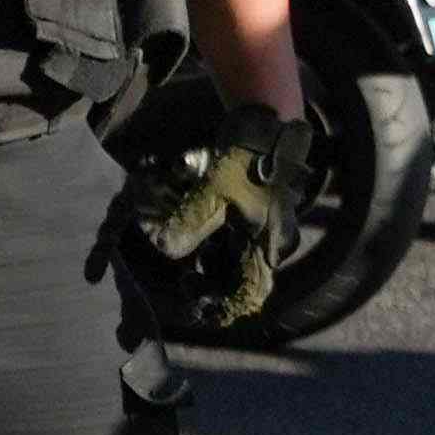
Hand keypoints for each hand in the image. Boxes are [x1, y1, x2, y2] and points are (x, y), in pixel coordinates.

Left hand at [124, 92, 311, 333]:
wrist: (265, 123)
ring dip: (213, 271)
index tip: (199, 311)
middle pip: (243, 281)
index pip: (252, 293)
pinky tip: (194, 245)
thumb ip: (190, 224)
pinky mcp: (255, 216)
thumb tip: (163, 251)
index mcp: (268, 243)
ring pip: (238, 263)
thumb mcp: (213, 192)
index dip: (227, 308)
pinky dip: (215, 250)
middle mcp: (271, 242)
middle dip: (214, 289)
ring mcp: (264, 229)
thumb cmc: (245, 160)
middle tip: (186, 286)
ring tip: (187, 271)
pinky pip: (235, 245)